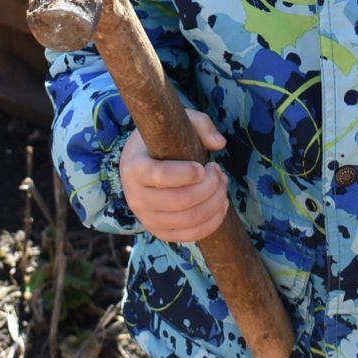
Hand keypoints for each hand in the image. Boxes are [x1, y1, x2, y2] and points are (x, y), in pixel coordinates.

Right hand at [118, 109, 229, 242]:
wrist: (142, 163)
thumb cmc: (163, 140)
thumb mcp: (179, 122)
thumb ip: (201, 125)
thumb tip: (220, 143)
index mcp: (134, 168)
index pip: (160, 176)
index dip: (186, 173)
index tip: (204, 166)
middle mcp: (135, 197)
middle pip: (179, 200)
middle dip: (209, 187)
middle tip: (219, 171)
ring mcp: (146, 218)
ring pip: (188, 219)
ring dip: (214, 203)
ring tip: (222, 185)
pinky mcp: (160, 232)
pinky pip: (189, 236)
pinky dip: (211, 223)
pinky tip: (222, 205)